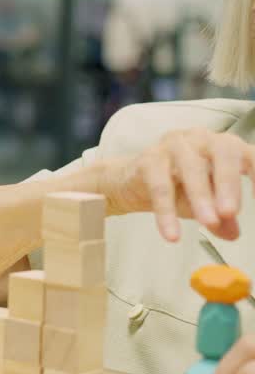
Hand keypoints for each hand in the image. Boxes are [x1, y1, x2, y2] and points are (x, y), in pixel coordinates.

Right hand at [97, 128, 254, 241]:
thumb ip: (221, 217)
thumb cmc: (175, 185)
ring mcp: (174, 145)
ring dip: (201, 197)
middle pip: (222, 153)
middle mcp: (201, 139)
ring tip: (208, 223)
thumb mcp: (204, 203)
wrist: (130, 182)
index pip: (248, 153)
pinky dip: (166, 211)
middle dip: (229, 184)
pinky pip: (160, 185)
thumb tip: (233, 233)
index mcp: (223, 147)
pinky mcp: (148, 159)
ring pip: (191, 167)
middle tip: (230, 213)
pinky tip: (172, 233)